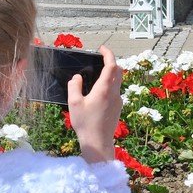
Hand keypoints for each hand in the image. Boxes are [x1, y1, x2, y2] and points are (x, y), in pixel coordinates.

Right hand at [68, 45, 121, 164]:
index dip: (108, 54)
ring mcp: (118, 101)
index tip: (102, 48)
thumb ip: (74, 86)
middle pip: (118, 71)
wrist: (98, 143)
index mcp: (104, 89)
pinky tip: (98, 92)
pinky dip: (109, 85)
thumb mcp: (74, 103)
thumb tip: (77, 77)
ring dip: (110, 74)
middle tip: (100, 59)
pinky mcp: (118, 108)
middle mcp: (114, 93)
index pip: (111, 65)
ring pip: (118, 81)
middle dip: (111, 62)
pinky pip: (116, 91)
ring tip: (97, 75)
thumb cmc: (85, 123)